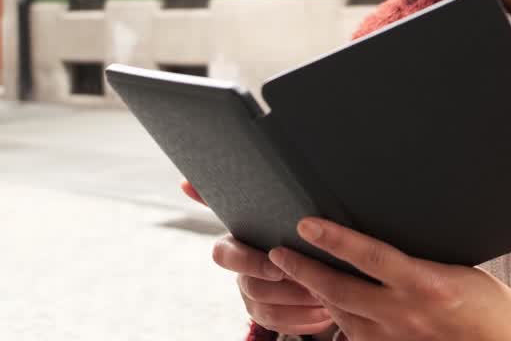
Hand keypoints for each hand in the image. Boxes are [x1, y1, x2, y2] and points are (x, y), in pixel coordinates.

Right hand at [181, 181, 336, 336]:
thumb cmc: (279, 224)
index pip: (225, 256)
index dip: (250, 263)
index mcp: (233, 246)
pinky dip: (306, 321)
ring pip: (268, 311)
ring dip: (298, 306)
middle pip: (250, 287)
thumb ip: (233, 194)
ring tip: (326, 298)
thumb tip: (183, 183)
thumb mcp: (266, 208)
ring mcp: (253, 298)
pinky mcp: (271, 317)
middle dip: (284, 288)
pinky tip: (326, 313)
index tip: (277, 266)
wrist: (302, 251)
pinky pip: (284, 326)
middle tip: (314, 283)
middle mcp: (240, 274)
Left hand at [267, 218, 510, 340]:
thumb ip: (418, 261)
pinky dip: (338, 318)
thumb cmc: (492, 307)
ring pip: (342, 315)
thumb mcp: (457, 270)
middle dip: (304, 271)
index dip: (334, 239)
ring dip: (316, 294)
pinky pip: (355, 335)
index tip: (306, 224)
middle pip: (341, 289)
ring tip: (293, 274)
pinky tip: (329, 305)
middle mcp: (406, 314)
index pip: (369, 256)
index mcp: (426, 285)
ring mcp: (396, 338)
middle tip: (277, 253)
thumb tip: (381, 241)